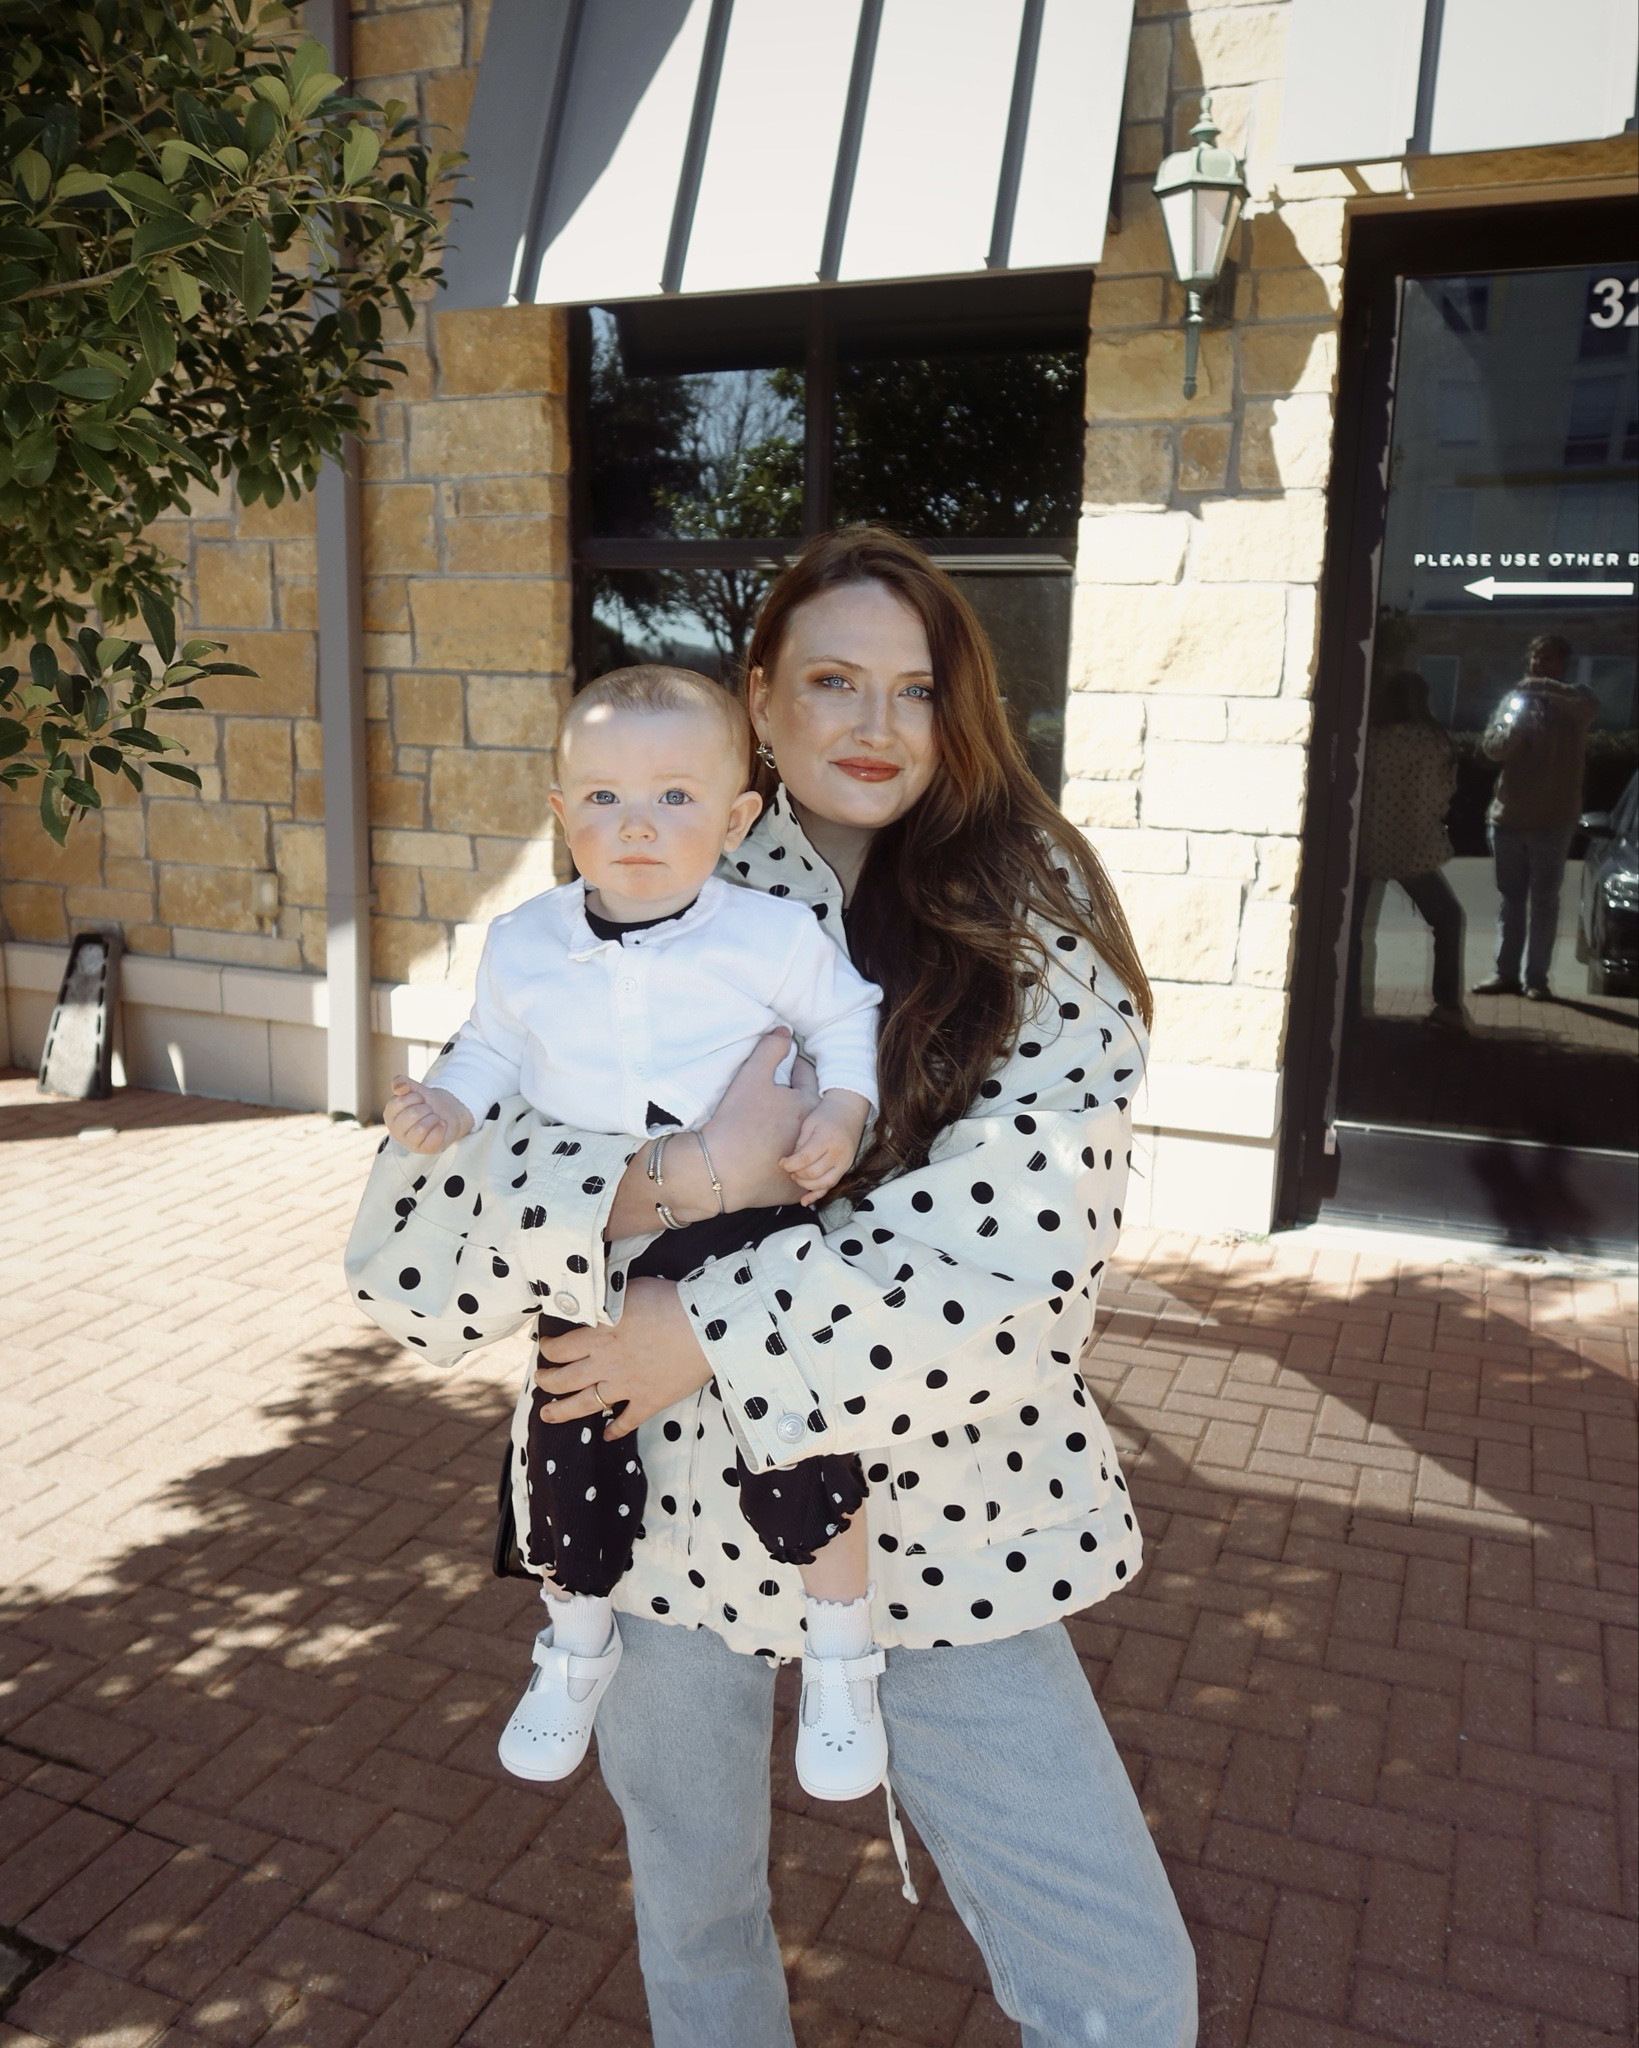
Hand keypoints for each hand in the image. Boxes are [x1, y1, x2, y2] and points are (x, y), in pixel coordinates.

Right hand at [383, 1077, 474, 1153]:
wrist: (447, 1112)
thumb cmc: (426, 1102)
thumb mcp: (414, 1088)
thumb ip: (402, 1082)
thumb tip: (399, 1087)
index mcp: (390, 1114)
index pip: (399, 1102)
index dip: (415, 1097)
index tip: (420, 1100)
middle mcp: (396, 1131)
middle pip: (412, 1115)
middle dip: (426, 1108)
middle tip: (428, 1110)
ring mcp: (410, 1143)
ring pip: (421, 1128)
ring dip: (434, 1118)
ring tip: (434, 1118)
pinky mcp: (425, 1150)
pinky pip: (432, 1139)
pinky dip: (441, 1128)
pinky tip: (440, 1125)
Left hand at [534, 1279, 713, 1438]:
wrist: (707, 1327)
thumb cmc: (671, 1301)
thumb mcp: (630, 1289)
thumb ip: (607, 1297)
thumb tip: (591, 1290)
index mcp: (599, 1334)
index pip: (560, 1348)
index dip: (547, 1349)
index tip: (544, 1347)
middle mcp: (606, 1363)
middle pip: (564, 1379)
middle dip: (546, 1382)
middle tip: (540, 1380)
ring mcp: (626, 1385)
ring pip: (585, 1404)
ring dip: (563, 1412)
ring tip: (547, 1416)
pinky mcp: (649, 1400)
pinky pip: (627, 1420)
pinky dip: (616, 1430)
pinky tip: (607, 1434)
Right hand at [602, 1029, 818, 1234]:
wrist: (718, 1170)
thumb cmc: (736, 1121)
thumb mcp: (752, 1077)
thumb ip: (771, 1049)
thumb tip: (785, 1031)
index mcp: (807, 1106)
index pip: (807, 1077)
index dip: (796, 1066)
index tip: (789, 1063)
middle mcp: (812, 1136)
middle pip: (810, 1110)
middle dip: (801, 1098)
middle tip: (786, 1092)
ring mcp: (805, 1164)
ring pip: (806, 1142)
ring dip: (799, 1132)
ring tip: (782, 1125)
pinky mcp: (793, 1189)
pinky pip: (797, 1173)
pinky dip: (791, 1163)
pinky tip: (777, 1156)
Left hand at [780, 1088, 869, 1203]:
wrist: (849, 1111)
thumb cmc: (826, 1115)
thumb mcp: (809, 1124)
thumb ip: (801, 1144)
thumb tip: (790, 1163)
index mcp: (827, 1139)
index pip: (805, 1159)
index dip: (790, 1164)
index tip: (781, 1162)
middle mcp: (838, 1154)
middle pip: (813, 1173)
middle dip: (796, 1174)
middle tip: (789, 1169)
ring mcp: (844, 1163)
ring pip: (822, 1184)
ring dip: (805, 1185)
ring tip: (796, 1177)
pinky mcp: (845, 1168)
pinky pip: (831, 1186)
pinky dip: (817, 1195)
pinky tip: (804, 1201)